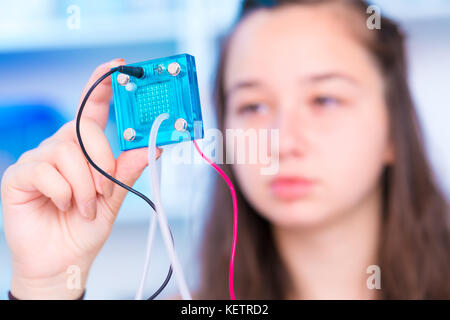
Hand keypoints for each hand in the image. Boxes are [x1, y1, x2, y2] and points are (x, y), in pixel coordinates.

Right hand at [1, 59, 161, 298]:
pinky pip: (45, 171)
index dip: (102, 84)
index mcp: (85, 148)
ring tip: (84, 207)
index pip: (91, 108)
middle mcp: (60, 147)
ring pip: (66, 152)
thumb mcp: (115, 198)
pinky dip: (63, 192)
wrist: (64, 260)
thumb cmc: (86, 227)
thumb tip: (151, 147)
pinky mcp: (19, 175)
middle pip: (82, 130)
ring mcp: (38, 159)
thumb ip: (128, 171)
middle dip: (101, 162)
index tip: (118, 67)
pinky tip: (63, 206)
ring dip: (83, 184)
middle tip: (105, 191)